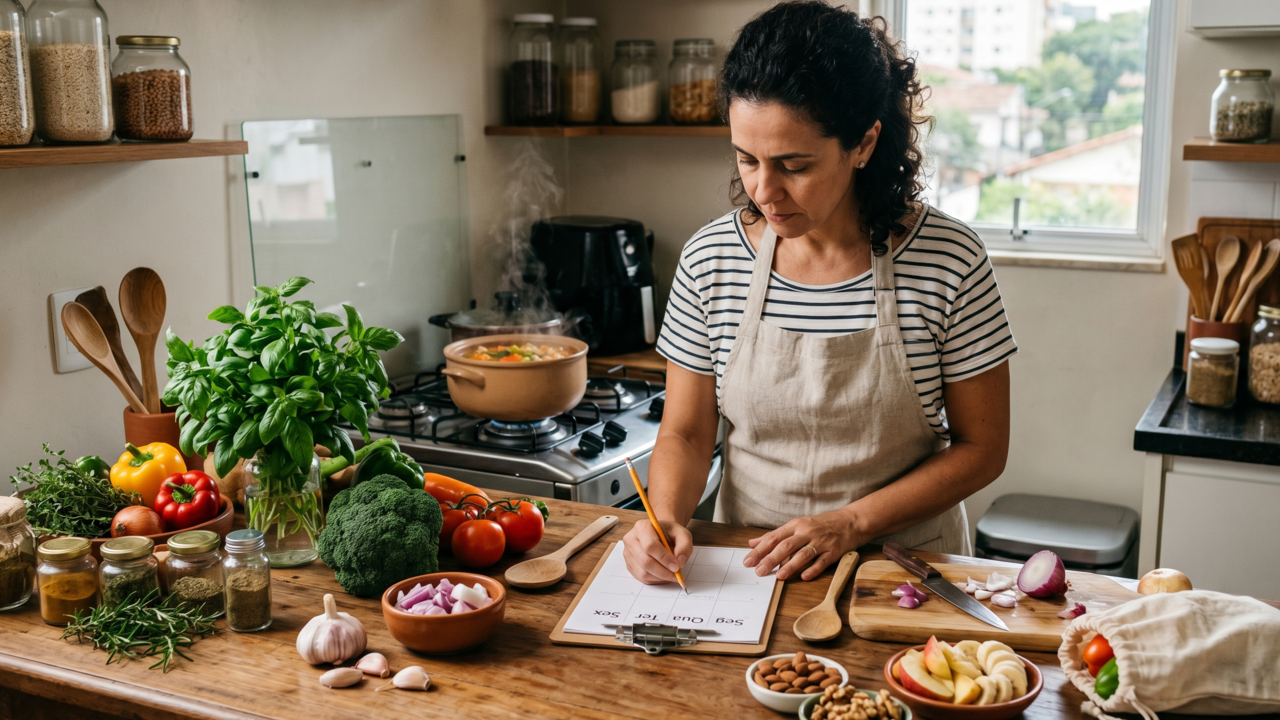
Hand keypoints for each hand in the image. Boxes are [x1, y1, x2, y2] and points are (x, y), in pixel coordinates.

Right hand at [623, 518, 692, 584]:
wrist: (661, 535)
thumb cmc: (670, 534)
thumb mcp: (682, 534)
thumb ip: (684, 546)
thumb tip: (680, 562)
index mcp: (642, 527)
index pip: (650, 545)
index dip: (664, 558)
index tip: (677, 566)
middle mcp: (631, 540)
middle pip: (644, 561)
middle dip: (663, 571)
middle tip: (676, 574)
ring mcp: (628, 553)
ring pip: (643, 572)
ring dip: (660, 577)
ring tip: (672, 574)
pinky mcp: (629, 565)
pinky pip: (641, 578)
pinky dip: (655, 579)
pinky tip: (664, 574)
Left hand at [743, 509, 858, 580]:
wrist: (850, 521)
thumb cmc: (821, 525)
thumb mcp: (797, 525)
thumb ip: (775, 536)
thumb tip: (752, 543)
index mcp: (795, 525)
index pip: (774, 537)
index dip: (760, 550)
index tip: (748, 561)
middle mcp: (807, 532)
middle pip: (786, 546)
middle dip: (771, 559)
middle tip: (759, 571)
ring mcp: (821, 542)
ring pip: (803, 554)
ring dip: (790, 565)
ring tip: (779, 576)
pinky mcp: (834, 551)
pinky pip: (822, 561)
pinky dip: (813, 569)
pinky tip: (804, 577)